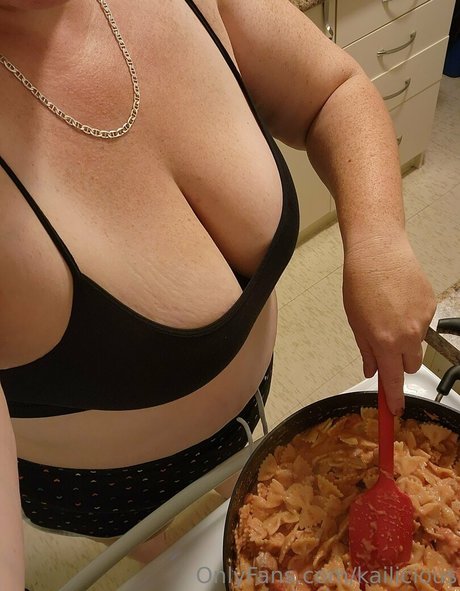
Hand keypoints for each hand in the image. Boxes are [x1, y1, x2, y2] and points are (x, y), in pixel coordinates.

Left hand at [342, 233, 435, 414]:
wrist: (379, 252)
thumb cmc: (361, 285)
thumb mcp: (356, 323)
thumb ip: (366, 351)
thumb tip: (372, 371)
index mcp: (385, 341)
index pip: (393, 380)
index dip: (394, 398)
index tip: (395, 410)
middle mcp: (408, 335)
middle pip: (410, 365)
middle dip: (398, 363)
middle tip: (385, 346)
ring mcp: (423, 320)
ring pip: (417, 344)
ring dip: (406, 340)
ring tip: (389, 315)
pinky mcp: (431, 306)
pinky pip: (422, 323)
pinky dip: (412, 320)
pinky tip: (399, 302)